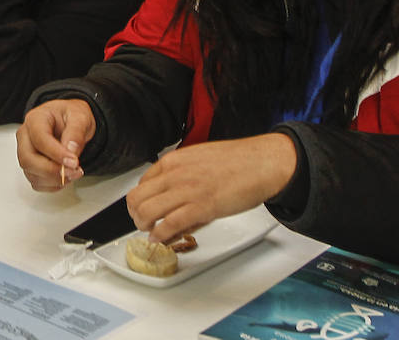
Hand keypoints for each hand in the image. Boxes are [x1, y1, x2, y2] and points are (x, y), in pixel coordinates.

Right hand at [16, 99, 94, 190]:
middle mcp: (26, 136)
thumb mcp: (80, 117)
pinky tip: (66, 176)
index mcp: (35, 119)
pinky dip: (52, 185)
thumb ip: (76, 132)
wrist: (71, 122)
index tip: (73, 161)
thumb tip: (71, 150)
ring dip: (54, 179)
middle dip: (51, 170)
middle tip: (73, 171)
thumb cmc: (71, 116)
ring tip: (74, 172)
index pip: (39, 139)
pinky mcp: (31, 167)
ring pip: (31, 173)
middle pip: (27, 159)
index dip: (56, 153)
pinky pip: (36, 182)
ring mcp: (26, 152)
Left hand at [125, 134, 297, 242]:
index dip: (140, 200)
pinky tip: (160, 238)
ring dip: (143, 226)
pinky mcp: (201, 207)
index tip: (144, 209)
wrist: (263, 163)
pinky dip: (159, 235)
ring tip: (150, 232)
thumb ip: (182, 175)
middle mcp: (176, 174)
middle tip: (143, 223)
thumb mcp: (201, 159)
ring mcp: (187, 190)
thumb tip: (171, 195)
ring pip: (146, 211)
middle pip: (137, 197)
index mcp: (175, 160)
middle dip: (136, 215)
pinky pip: (168, 224)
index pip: (142, 182)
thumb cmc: (238, 162)